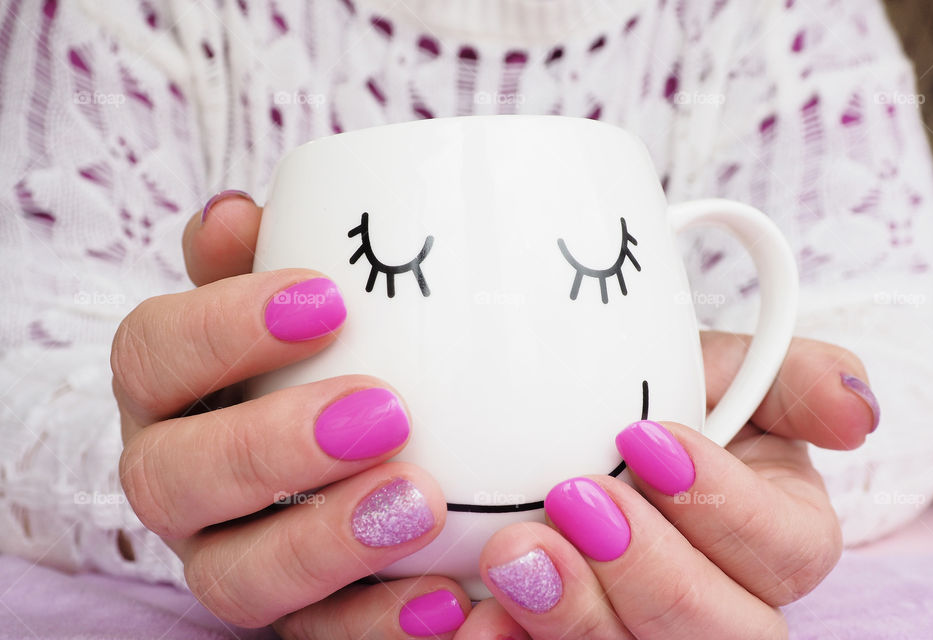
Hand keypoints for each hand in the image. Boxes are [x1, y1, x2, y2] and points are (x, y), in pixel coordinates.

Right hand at [111, 192, 478, 636]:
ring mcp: (226, 556)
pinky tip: (446, 599)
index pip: (151, 354)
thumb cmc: (319, 349)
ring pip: (233, 577)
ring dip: (322, 544)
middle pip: (171, 478)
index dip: (223, 328)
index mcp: (168, 389)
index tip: (328, 300)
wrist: (342, 446)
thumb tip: (236, 213)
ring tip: (421, 505)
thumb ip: (269, 253)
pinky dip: (376, 626)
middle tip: (382, 413)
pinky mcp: (290, 617)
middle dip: (270, 446)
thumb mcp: (293, 295)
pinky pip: (316, 638)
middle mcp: (177, 479)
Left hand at [466, 333, 875, 638]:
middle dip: (651, 574)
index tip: (644, 439)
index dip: (723, 506)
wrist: (578, 427)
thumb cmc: (665, 402)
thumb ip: (791, 379)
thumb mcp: (721, 370)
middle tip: (574, 501)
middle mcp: (729, 607)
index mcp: (780, 541)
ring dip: (579, 620)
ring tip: (514, 555)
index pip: (787, 552)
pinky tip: (484, 616)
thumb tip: (855, 414)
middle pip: (726, 635)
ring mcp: (652, 635)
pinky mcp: (588, 639)